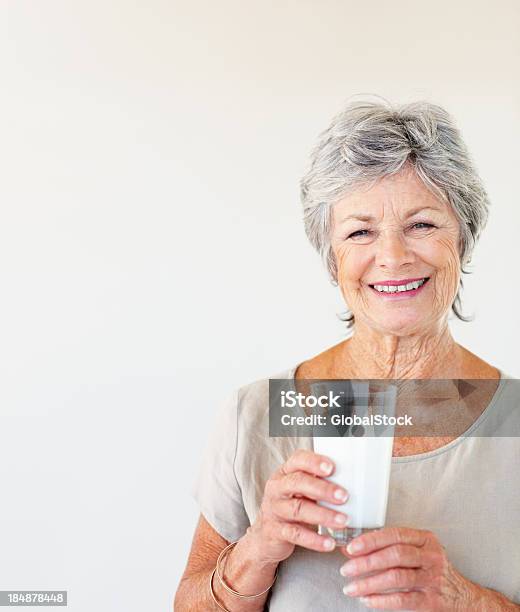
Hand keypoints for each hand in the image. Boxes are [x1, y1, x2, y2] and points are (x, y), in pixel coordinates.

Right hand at [246, 449, 348, 564]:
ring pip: (298, 509)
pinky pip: (296, 534)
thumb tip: (355, 479)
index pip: (297, 460)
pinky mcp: (275, 531)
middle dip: (323, 489)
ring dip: (323, 515)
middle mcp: (277, 488)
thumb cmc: (291, 505)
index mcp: (285, 472)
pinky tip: (329, 543)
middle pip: (298, 483)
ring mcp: (274, 509)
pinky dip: (314, 540)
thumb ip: (318, 482)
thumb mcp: (300, 490)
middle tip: (344, 496)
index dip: (314, 462)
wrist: (266, 535)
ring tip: (343, 521)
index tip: (332, 468)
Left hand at [338, 527, 483, 610]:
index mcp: (424, 539)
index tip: (351, 548)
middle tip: (346, 569)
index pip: (394, 534)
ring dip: (369, 583)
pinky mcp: (432, 601)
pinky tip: (367, 600)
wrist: (462, 597)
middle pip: (394, 555)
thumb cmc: (429, 569)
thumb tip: (350, 549)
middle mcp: (431, 556)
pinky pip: (403, 600)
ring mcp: (433, 578)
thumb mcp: (415, 551)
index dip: (370, 540)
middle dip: (366, 562)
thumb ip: (386, 548)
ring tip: (352, 588)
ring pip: (397, 577)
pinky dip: (382, 600)